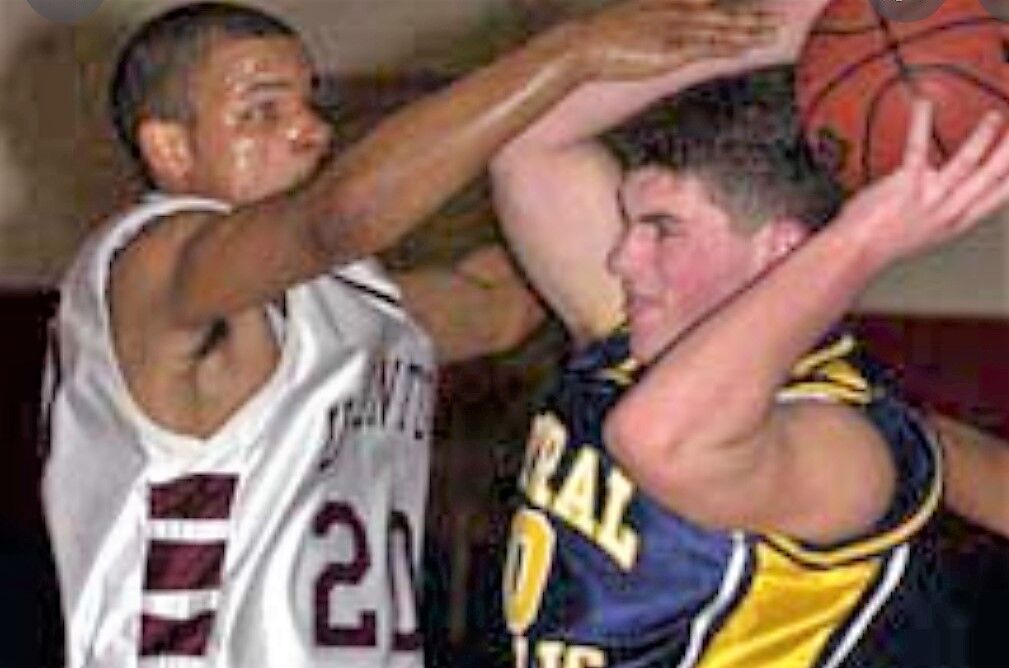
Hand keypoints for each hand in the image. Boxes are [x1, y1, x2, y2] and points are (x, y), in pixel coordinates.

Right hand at [566, 0, 776, 80]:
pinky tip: (747, 45)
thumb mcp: (630, 22)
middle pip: (722, 13)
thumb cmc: (601, 40)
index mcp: (667, 6)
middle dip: (752, 15)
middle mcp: (676, 14)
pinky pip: (707, 47)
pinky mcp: (670, 51)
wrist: (584, 47)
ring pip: (721, 29)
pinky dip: (729, 46)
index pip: (707, 4)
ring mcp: (674, 32)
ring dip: (750, 29)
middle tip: (779, 16)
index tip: (755, 9)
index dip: (731, 7)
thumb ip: (653, 20)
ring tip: (774, 30)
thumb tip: (669, 24)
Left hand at [836, 99, 1008, 267]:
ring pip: (966, 164)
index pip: (999, 196)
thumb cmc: (881, 240)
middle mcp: (949, 212)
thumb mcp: (922, 226)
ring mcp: (928, 201)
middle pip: (992, 178)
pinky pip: (918, 150)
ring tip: (992, 118)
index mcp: (956, 222)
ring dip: (982, 138)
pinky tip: (924, 106)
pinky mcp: (905, 189)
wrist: (854, 253)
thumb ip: (937, 202)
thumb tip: (938, 173)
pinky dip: (921, 124)